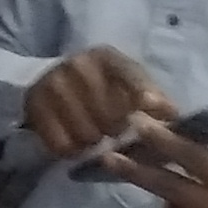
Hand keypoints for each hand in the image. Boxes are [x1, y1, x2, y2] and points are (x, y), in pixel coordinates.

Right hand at [21, 46, 168, 159]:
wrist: (51, 82)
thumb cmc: (102, 86)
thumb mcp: (129, 83)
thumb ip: (153, 99)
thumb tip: (173, 116)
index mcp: (107, 57)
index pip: (129, 76)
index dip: (143, 94)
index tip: (151, 110)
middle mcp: (79, 64)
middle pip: (110, 115)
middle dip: (118, 131)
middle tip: (115, 132)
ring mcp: (54, 84)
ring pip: (87, 134)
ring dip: (95, 143)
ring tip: (95, 137)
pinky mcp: (34, 105)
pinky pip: (62, 144)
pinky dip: (72, 151)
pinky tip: (76, 143)